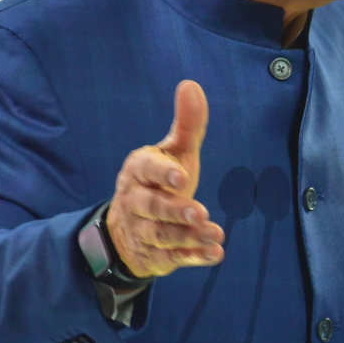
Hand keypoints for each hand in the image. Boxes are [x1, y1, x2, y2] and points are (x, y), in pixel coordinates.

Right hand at [102, 80, 225, 277]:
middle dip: (174, 210)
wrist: (128, 229)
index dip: (163, 174)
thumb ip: (186, 124)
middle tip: (199, 212)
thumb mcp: (173, 153)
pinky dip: (193, 257)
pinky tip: (215, 253)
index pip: (147, 170)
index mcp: (138, 171)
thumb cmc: (159, 182)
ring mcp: (142, 231)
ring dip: (188, 236)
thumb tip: (191, 84)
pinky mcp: (154, 255)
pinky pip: (172, 257)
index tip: (182, 178)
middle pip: (153, 207)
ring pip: (163, 235)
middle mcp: (135, 201)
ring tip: (215, 234)